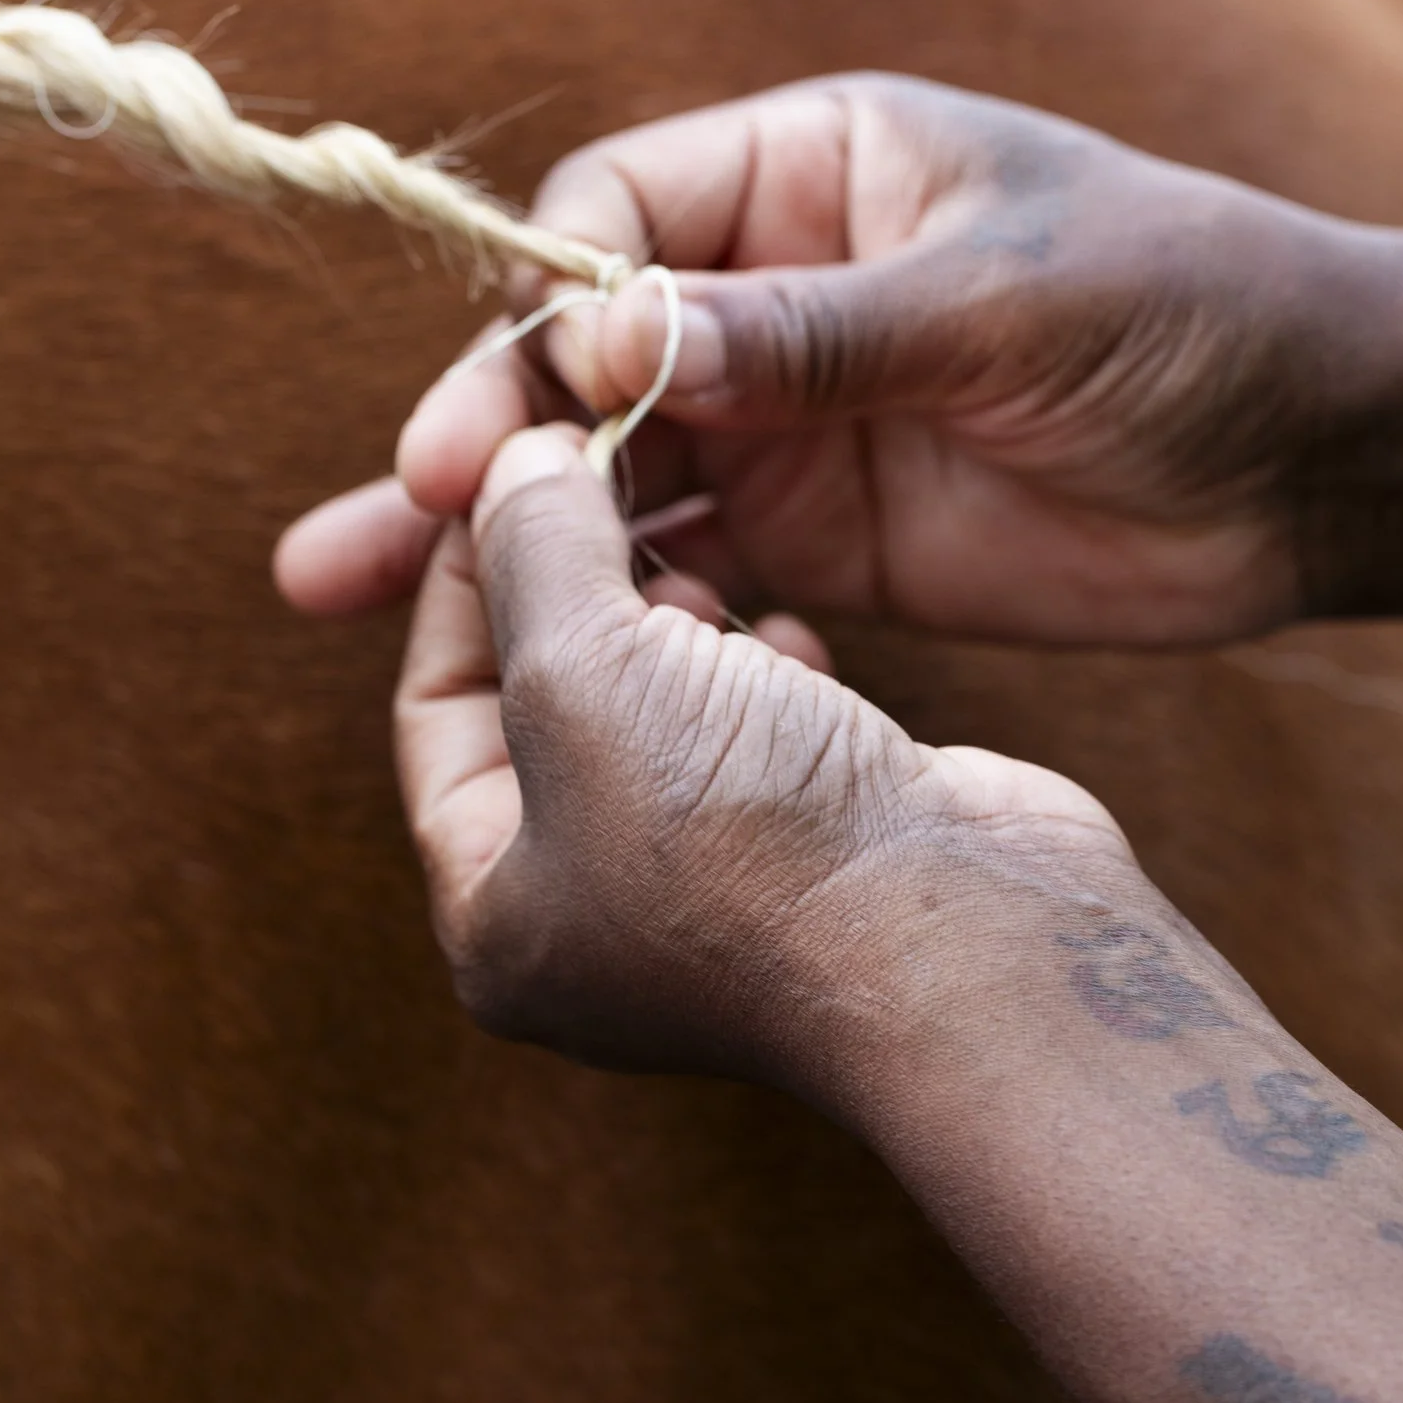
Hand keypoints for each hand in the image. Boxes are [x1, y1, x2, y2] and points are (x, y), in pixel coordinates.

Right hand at [278, 74, 1401, 642]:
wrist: (1314, 461)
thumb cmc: (1183, 313)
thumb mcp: (999, 296)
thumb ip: (807, 331)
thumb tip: (605, 349)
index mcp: (810, 175)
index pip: (617, 222)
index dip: (543, 316)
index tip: (509, 417)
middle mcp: (776, 297)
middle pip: (584, 362)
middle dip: (480, 435)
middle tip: (384, 521)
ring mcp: (796, 425)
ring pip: (613, 476)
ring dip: (504, 536)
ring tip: (358, 596)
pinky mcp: (826, 538)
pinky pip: (691, 567)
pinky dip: (620, 606)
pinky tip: (543, 655)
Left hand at [393, 419, 1123, 1097]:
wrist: (968, 940)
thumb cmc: (748, 840)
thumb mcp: (582, 671)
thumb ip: (531, 551)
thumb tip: (510, 462)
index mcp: (498, 913)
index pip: (434, 706)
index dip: (462, 572)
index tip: (508, 464)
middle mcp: (595, 916)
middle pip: (548, 698)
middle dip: (578, 586)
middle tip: (606, 485)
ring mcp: (719, 886)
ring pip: (662, 703)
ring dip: (675, 620)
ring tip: (698, 580)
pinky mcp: (823, 846)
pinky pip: (760, 728)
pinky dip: (765, 667)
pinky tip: (789, 641)